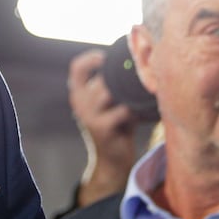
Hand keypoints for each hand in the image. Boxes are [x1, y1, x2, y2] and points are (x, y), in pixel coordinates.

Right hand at [67, 47, 138, 207]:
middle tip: (140, 78)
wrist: (113, 161)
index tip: (108, 58)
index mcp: (78, 94)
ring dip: (129, 93)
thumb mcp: (111, 102)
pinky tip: (142, 115)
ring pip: (111, 91)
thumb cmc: (117, 125)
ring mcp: (88, 116)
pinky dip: (135, 111)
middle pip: (101, 78)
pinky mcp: (101, 128)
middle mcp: (79, 103)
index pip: (77, 68)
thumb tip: (137, 60)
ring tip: (141, 98)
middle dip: (122, 78)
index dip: (92, 58)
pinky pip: (123, 110)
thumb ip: (114, 84)